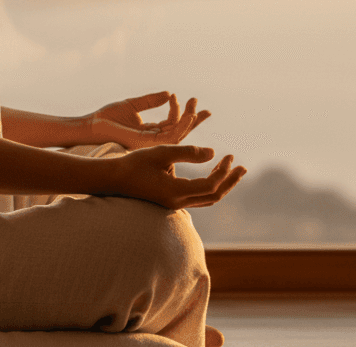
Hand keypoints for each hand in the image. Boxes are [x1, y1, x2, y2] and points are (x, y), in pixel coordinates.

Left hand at [89, 91, 209, 150]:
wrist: (92, 125)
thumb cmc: (108, 118)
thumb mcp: (133, 105)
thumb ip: (151, 100)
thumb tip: (169, 93)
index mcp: (150, 132)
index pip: (173, 124)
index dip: (185, 114)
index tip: (192, 99)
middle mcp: (153, 140)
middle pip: (180, 131)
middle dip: (193, 119)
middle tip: (201, 105)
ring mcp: (151, 144)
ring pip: (178, 135)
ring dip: (189, 121)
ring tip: (194, 106)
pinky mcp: (148, 144)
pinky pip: (170, 138)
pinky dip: (181, 127)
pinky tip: (187, 116)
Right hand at [107, 145, 246, 209]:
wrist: (113, 179)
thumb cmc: (134, 163)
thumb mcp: (161, 152)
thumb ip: (188, 152)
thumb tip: (213, 153)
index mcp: (176, 191)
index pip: (210, 185)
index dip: (223, 171)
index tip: (228, 155)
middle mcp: (178, 201)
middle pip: (214, 196)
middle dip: (230, 181)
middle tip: (242, 167)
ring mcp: (174, 204)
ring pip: (207, 199)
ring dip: (222, 185)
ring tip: (232, 171)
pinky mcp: (170, 201)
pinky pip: (197, 197)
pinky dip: (209, 187)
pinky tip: (212, 175)